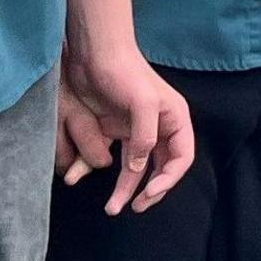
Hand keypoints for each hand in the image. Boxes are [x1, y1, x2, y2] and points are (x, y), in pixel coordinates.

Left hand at [57, 43, 196, 214]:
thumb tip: (140, 169)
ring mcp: (133, 130)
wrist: (94, 52)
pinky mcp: (111, 130)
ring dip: (123, 188)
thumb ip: (146, 138)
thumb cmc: (125, 72)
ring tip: (112, 208)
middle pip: (159, 168)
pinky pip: (108, 156)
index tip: (150, 192)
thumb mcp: (143, 103)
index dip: (169, 178)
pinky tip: (79, 177)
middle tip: (135, 207)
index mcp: (174, 120)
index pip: (181, 157)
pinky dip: (94, 168)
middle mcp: (158, 128)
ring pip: (133, 167)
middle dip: (148, 191)